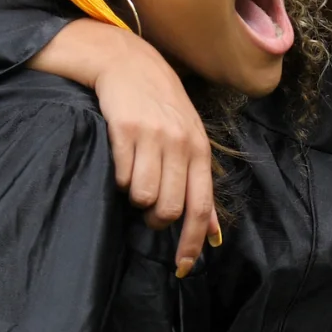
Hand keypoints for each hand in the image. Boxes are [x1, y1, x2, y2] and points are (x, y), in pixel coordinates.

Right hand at [29, 20, 218, 274]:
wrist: (128, 63)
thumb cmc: (162, 108)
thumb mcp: (190, 141)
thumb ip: (200, 186)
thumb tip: (214, 233)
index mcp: (199, 150)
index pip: (200, 207)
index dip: (191, 243)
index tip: (182, 267)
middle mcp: (180, 144)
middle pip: (169, 209)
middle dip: (155, 219)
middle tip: (148, 207)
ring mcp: (153, 137)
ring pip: (142, 197)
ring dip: (134, 197)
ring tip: (133, 177)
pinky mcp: (125, 130)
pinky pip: (119, 176)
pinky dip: (117, 178)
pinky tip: (119, 162)